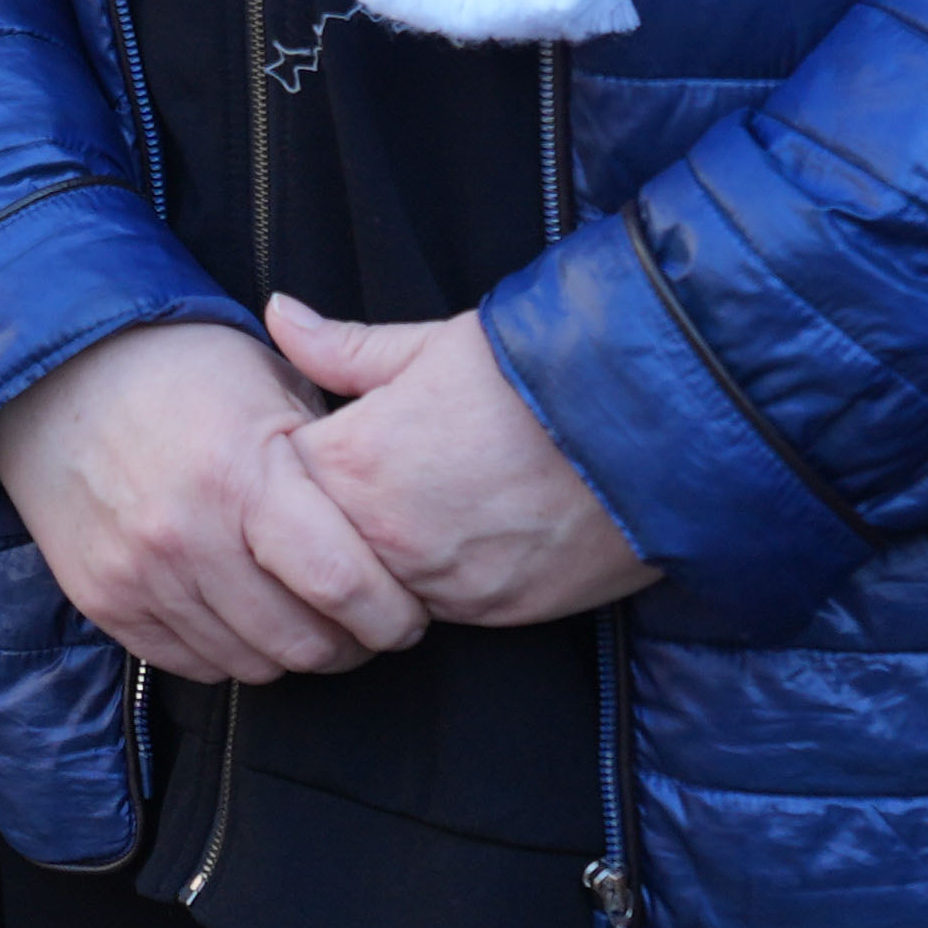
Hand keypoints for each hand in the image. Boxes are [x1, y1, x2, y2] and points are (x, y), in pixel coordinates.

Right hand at [0, 316, 427, 688]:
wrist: (55, 370)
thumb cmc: (181, 368)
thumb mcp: (271, 382)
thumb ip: (335, 456)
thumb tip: (400, 518)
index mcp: (244, 475)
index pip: (343, 583)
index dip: (393, 614)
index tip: (409, 611)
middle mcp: (187, 536)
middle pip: (302, 643)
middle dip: (353, 646)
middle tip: (367, 626)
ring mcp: (140, 576)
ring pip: (251, 665)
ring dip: (292, 653)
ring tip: (308, 620)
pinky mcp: (105, 601)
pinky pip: (192, 665)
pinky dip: (230, 652)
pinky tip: (245, 616)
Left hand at [277, 304, 661, 626]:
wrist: (650, 425)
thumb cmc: (539, 369)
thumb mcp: (433, 344)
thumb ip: (343, 348)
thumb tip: (277, 314)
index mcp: (353, 461)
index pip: (279, 481)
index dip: (296, 463)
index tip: (326, 444)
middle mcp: (384, 535)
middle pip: (315, 548)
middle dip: (328, 521)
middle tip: (373, 486)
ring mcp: (439, 583)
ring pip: (376, 588)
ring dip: (383, 559)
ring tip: (425, 510)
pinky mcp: (493, 613)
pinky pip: (438, 608)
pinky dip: (439, 582)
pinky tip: (468, 538)